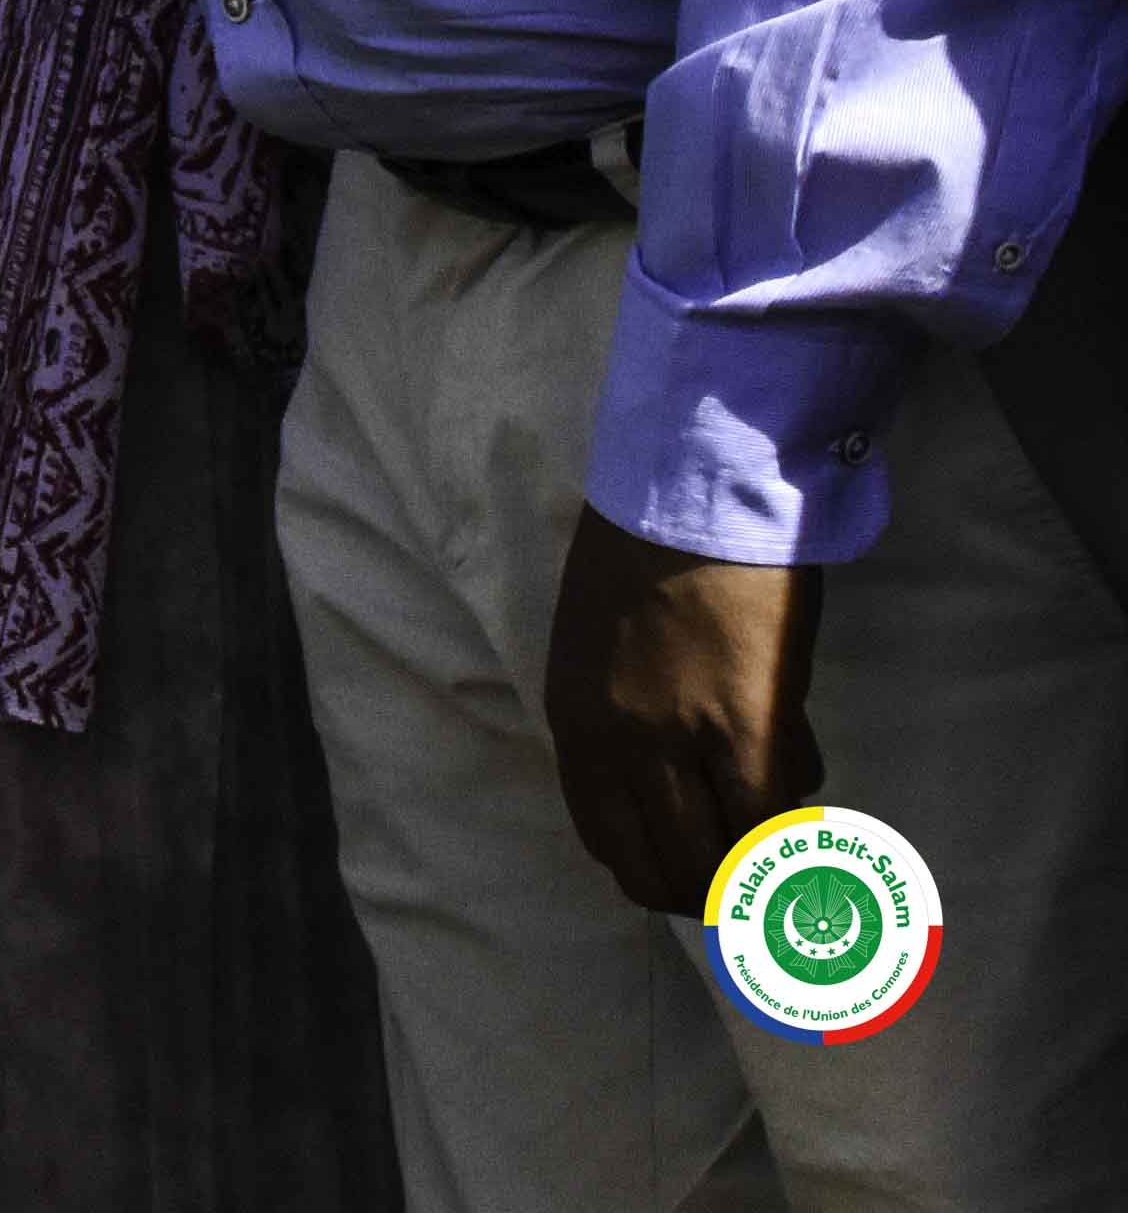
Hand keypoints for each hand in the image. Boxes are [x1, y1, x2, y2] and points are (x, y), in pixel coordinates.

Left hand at [545, 503, 825, 912]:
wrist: (693, 491)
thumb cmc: (646, 553)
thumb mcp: (598, 647)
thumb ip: (624, 718)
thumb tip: (672, 787)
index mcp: (575, 722)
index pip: (607, 842)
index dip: (657, 874)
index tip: (694, 875)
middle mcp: (616, 744)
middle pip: (665, 871)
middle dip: (715, 891)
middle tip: (759, 877)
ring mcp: (679, 741)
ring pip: (722, 861)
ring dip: (761, 871)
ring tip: (789, 839)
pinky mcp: (748, 728)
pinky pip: (772, 819)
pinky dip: (795, 833)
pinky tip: (808, 806)